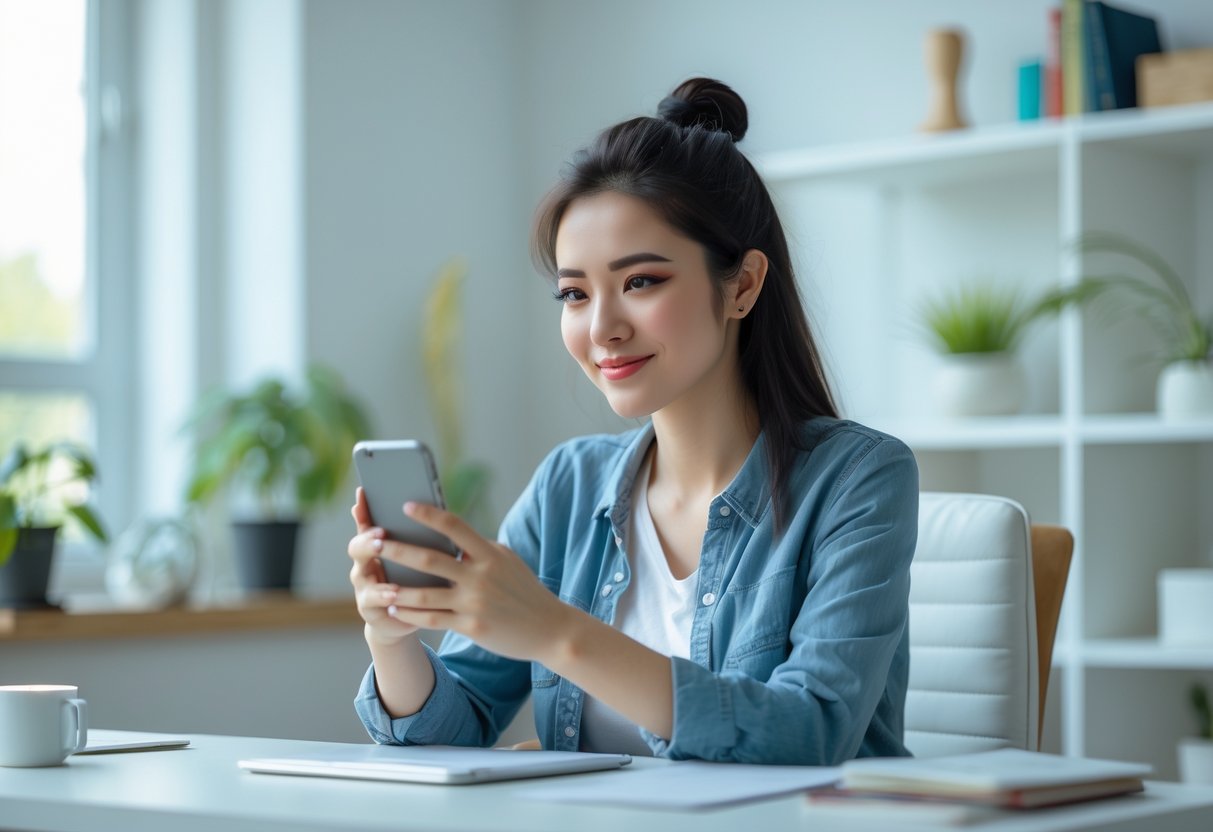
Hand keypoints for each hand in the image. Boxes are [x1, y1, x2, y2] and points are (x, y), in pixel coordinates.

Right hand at [347, 487, 419, 645]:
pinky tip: (394, 590)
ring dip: (371, 560)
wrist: (408, 620)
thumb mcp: (421, 557)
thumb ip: (421, 536)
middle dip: (368, 537)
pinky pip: (372, 600)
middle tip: (381, 532)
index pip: (366, 523)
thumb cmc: (417, 582)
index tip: (364, 494)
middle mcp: (365, 564)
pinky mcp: (369, 608)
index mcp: (377, 547)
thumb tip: (434, 507)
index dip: (363, 509)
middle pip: (357, 546)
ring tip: (382, 549)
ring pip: (359, 571)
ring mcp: (364, 586)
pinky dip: (383, 594)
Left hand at [375, 501, 572, 663]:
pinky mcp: (471, 627)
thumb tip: (450, 535)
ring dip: (396, 589)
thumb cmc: (523, 590)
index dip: (428, 514)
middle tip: (372, 541)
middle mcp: (480, 575)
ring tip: (375, 583)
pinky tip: (394, 609)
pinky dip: (410, 614)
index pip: (454, 526)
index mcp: (489, 553)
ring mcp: (474, 602)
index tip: (405, 505)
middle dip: (397, 550)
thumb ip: (479, 548)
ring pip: (424, 594)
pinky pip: (432, 619)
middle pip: (429, 559)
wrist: (549, 628)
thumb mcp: (506, 561)